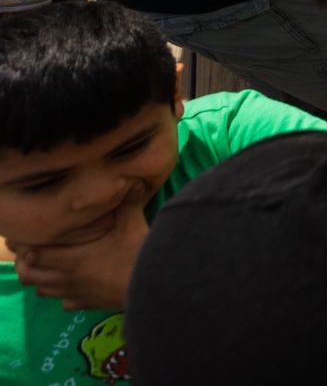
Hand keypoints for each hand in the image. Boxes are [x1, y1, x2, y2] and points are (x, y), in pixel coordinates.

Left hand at [13, 203, 147, 310]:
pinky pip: (65, 303)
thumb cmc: (137, 255)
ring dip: (39, 280)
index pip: (33, 254)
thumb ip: (128, 203)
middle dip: (24, 264)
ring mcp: (76, 293)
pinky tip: (71, 287)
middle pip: (30, 275)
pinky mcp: (88, 304)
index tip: (17, 238)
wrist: (151, 287)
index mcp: (71, 258)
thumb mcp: (133, 224)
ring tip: (43, 268)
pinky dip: (62, 295)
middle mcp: (67, 278)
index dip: (21, 247)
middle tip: (26, 252)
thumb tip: (135, 180)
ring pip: (43, 291)